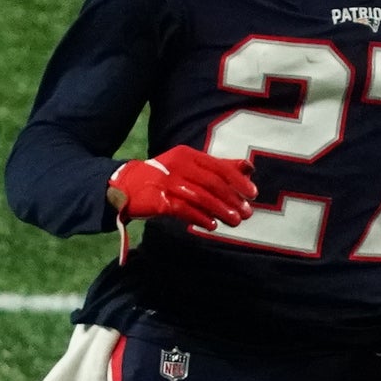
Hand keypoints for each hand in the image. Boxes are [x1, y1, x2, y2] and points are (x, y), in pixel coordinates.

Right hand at [108, 145, 255, 227]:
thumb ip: (218, 167)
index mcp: (188, 155)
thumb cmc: (165, 178)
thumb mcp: (190, 167)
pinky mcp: (159, 200)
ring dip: (220, 211)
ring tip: (234, 222)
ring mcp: (167, 182)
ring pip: (200, 197)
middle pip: (212, 183)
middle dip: (232, 199)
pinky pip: (184, 210)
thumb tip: (249, 168)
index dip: (238, 180)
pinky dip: (200, 217)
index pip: (218, 167)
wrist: (127, 185)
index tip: (253, 193)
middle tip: (247, 213)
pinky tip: (211, 225)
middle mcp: (178, 166)